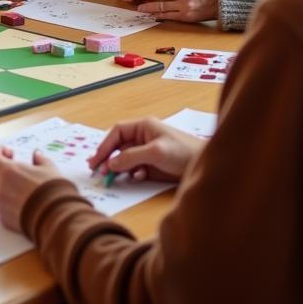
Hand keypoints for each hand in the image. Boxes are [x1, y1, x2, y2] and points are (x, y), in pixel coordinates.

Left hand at [0, 144, 64, 232]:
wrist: (56, 219)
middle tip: (13, 169)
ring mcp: (0, 204)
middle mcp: (0, 187)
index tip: (9, 153)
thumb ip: (40, 159)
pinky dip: (5, 201)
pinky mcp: (4, 218)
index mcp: (8, 171)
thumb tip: (36, 154)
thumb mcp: (49, 169)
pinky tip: (19, 201)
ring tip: (15, 186)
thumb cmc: (53, 191)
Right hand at [87, 117, 205, 182]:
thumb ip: (131, 157)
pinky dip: (133, 174)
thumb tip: (110, 164)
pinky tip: (137, 177)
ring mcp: (148, 151)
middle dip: (109, 158)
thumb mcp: (155, 152)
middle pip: (119, 146)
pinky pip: (136, 168)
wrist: (206, 166)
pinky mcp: (154, 165)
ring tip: (113, 177)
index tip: (96, 160)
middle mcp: (144, 137)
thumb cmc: (183, 152)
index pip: (117, 132)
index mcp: (143, 126)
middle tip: (97, 171)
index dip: (105, 145)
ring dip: (120, 168)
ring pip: (126, 159)